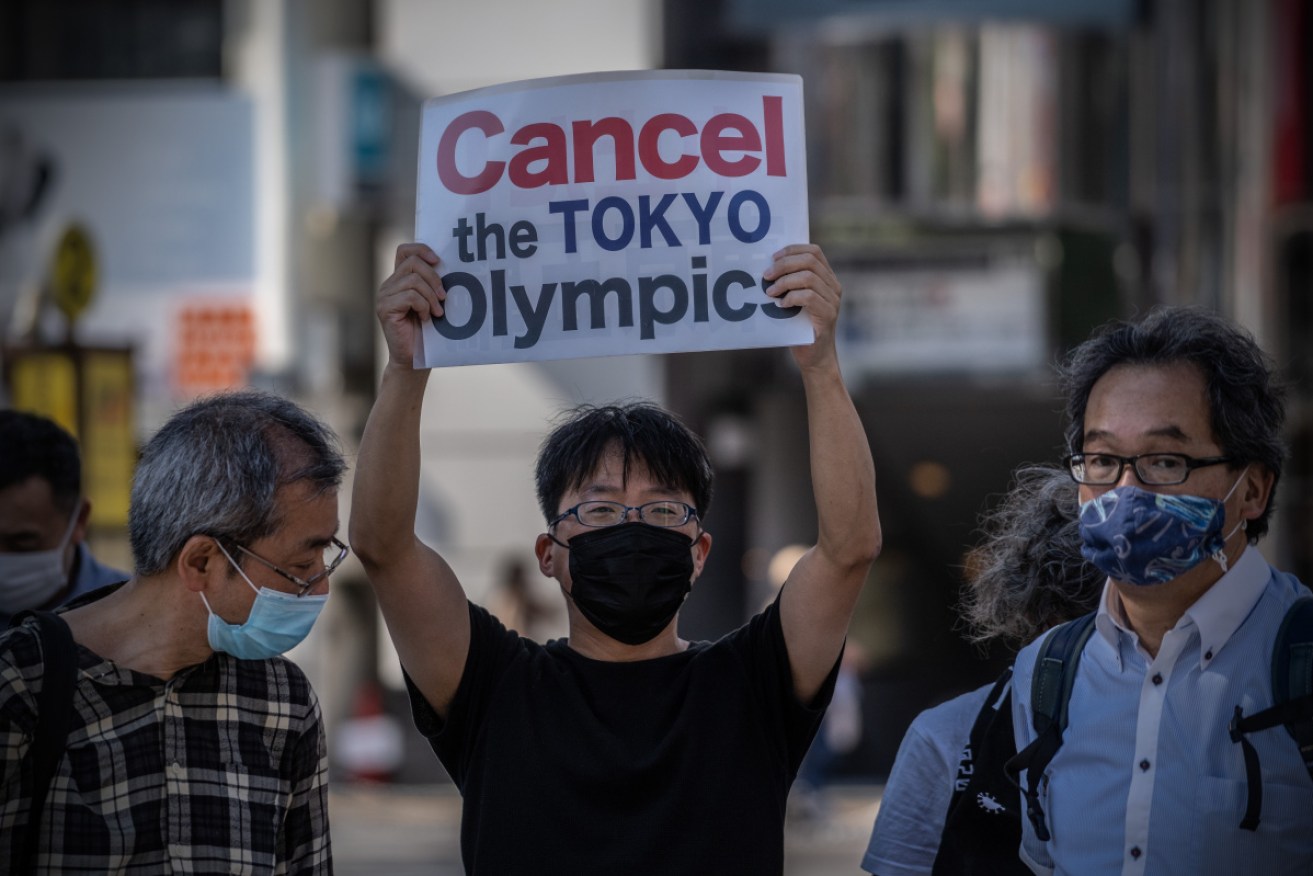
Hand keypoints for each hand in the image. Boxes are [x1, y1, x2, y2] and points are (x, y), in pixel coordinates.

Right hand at [377, 243, 445, 367]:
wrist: (415, 359)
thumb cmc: (427, 332)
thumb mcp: (432, 302)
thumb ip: (432, 284)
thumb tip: (448, 266)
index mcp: (399, 279)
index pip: (405, 251)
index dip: (422, 250)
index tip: (439, 261)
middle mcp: (389, 285)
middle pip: (413, 263)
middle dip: (434, 278)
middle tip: (444, 297)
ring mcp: (384, 296)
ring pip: (413, 280)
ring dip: (431, 297)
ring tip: (437, 312)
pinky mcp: (385, 308)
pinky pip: (410, 296)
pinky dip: (424, 306)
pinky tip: (426, 319)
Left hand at [762, 244, 841, 370]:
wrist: (814, 357)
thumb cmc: (800, 328)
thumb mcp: (794, 301)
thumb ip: (789, 283)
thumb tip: (766, 268)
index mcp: (827, 278)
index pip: (814, 251)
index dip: (792, 250)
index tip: (773, 257)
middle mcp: (833, 286)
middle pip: (810, 261)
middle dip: (784, 265)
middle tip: (766, 275)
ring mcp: (833, 300)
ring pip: (808, 277)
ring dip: (785, 282)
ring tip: (770, 292)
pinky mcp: (828, 315)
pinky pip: (809, 297)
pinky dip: (792, 297)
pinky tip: (781, 305)